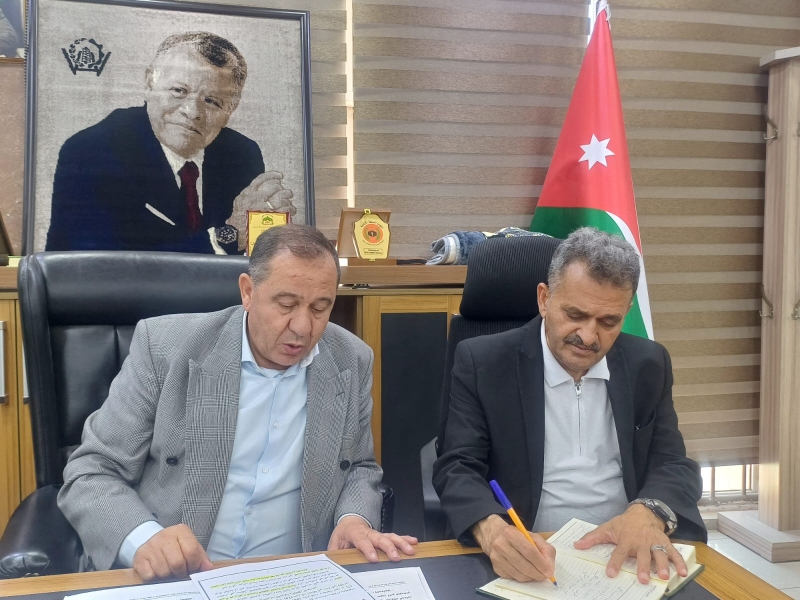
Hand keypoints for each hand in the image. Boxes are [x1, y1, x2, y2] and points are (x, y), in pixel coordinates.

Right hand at [132, 524, 213, 581]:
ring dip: (168, 575)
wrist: (152, 542)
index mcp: (181, 531)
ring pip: (164, 571)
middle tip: (179, 571)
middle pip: (177, 563)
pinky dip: (155, 578)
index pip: (192, 551)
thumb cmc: (176, 547)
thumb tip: (208, 569)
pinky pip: (150, 575)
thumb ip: (201, 558)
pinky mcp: (140, 557)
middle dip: (181, 572)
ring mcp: (151, 545)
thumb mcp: (190, 547)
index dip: (194, 565)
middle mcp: (165, 535)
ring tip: (168, 570)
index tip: (192, 568)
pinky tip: (157, 571)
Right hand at [226, 171, 295, 250]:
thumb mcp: (240, 201)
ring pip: (282, 200)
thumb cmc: (238, 217)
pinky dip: (290, 210)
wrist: (236, 233)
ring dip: (288, 201)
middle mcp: (257, 198)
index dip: (272, 175)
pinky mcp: (271, 219)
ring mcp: (265, 209)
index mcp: (249, 193)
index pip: (261, 179)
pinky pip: (285, 211)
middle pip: (276, 189)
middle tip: (288, 193)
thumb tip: (264, 188)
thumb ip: (251, 194)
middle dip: (283, 191)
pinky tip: (292, 211)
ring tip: (290, 204)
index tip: (280, 176)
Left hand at [328, 515, 417, 561]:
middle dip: (389, 547)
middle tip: (396, 557)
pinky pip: (395, 537)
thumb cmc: (343, 534)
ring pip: (390, 536)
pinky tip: (414, 542)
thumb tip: (332, 562)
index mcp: (355, 533)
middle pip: (380, 538)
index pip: (362, 541)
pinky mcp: (384, 536)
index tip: (374, 558)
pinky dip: (405, 538)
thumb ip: (334, 552)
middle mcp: (368, 532)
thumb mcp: (334, 542)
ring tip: (410, 550)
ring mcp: (377, 533)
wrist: (350, 521)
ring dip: (401, 543)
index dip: (368, 549)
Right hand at [472, 514, 555, 582]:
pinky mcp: (496, 568)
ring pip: (519, 574)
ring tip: (537, 574)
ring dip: (531, 577)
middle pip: (524, 565)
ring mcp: (496, 558)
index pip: (529, 551)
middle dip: (538, 573)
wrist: (494, 535)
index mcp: (511, 533)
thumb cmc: (517, 535)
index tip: (549, 571)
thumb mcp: (532, 536)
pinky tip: (526, 572)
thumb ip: (545, 549)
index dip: (541, 563)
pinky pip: (513, 578)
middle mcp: (501, 545)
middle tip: (545, 576)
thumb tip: (549, 567)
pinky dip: (523, 578)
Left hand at [573, 504, 687, 583]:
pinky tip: (684, 573)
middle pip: (642, 555)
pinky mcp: (665, 542)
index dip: (615, 562)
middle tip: (643, 579)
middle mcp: (641, 541)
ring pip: (659, 554)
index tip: (611, 573)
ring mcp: (654, 542)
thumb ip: (593, 538)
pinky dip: (680, 562)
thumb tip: (577, 545)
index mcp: (626, 539)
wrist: (643, 512)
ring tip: (664, 576)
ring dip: (662, 565)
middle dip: (643, 567)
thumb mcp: (608, 528)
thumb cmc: (624, 524)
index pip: (619, 552)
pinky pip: (674, 552)